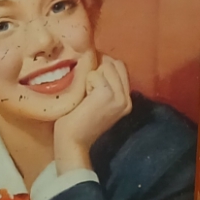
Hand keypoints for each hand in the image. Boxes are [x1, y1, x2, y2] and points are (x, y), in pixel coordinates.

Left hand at [52, 56, 131, 173]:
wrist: (72, 141)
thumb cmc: (78, 121)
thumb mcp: (97, 101)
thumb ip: (104, 84)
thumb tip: (99, 58)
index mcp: (126, 100)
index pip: (120, 67)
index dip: (104, 65)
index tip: (90, 77)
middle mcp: (126, 98)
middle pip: (116, 63)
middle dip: (99, 68)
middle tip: (87, 88)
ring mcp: (119, 96)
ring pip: (106, 66)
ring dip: (91, 76)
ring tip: (86, 95)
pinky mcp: (108, 94)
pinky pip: (95, 74)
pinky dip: (86, 81)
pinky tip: (83, 98)